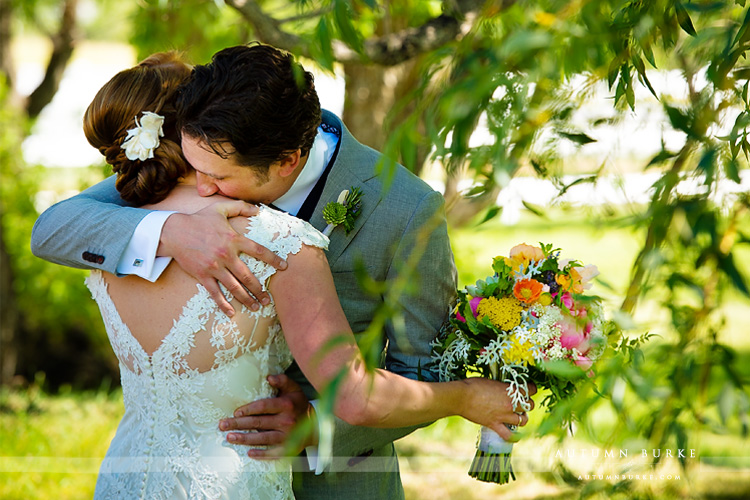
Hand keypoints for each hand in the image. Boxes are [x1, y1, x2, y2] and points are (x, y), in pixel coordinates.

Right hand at [158, 201, 286, 315]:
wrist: (173, 231)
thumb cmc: (198, 220)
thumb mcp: (220, 208)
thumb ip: (240, 207)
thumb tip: (258, 209)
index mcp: (233, 239)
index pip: (258, 251)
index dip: (273, 259)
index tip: (284, 267)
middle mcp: (226, 255)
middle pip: (248, 276)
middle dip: (260, 289)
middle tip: (269, 299)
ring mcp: (214, 267)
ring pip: (235, 287)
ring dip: (247, 299)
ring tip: (256, 307)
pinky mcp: (202, 276)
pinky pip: (215, 293)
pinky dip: (223, 304)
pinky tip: (231, 313)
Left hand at [219, 374, 314, 458]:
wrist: (316, 424)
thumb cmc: (299, 404)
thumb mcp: (294, 389)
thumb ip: (282, 380)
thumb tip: (268, 377)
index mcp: (286, 405)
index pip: (264, 406)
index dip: (249, 409)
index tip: (236, 412)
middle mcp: (287, 421)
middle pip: (259, 423)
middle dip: (238, 424)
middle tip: (222, 425)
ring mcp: (288, 436)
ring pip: (263, 438)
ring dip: (245, 439)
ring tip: (229, 438)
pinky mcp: (289, 448)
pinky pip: (273, 453)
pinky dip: (262, 454)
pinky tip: (249, 453)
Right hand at [460, 378, 536, 440]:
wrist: (461, 397)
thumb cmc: (473, 385)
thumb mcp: (491, 380)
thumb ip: (501, 385)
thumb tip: (504, 388)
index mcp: (511, 390)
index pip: (531, 389)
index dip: (532, 388)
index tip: (530, 388)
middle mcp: (511, 404)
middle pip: (530, 406)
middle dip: (527, 404)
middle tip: (522, 403)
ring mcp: (504, 416)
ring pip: (523, 420)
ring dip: (522, 418)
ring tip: (517, 416)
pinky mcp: (495, 425)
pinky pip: (508, 435)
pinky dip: (513, 436)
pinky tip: (514, 435)